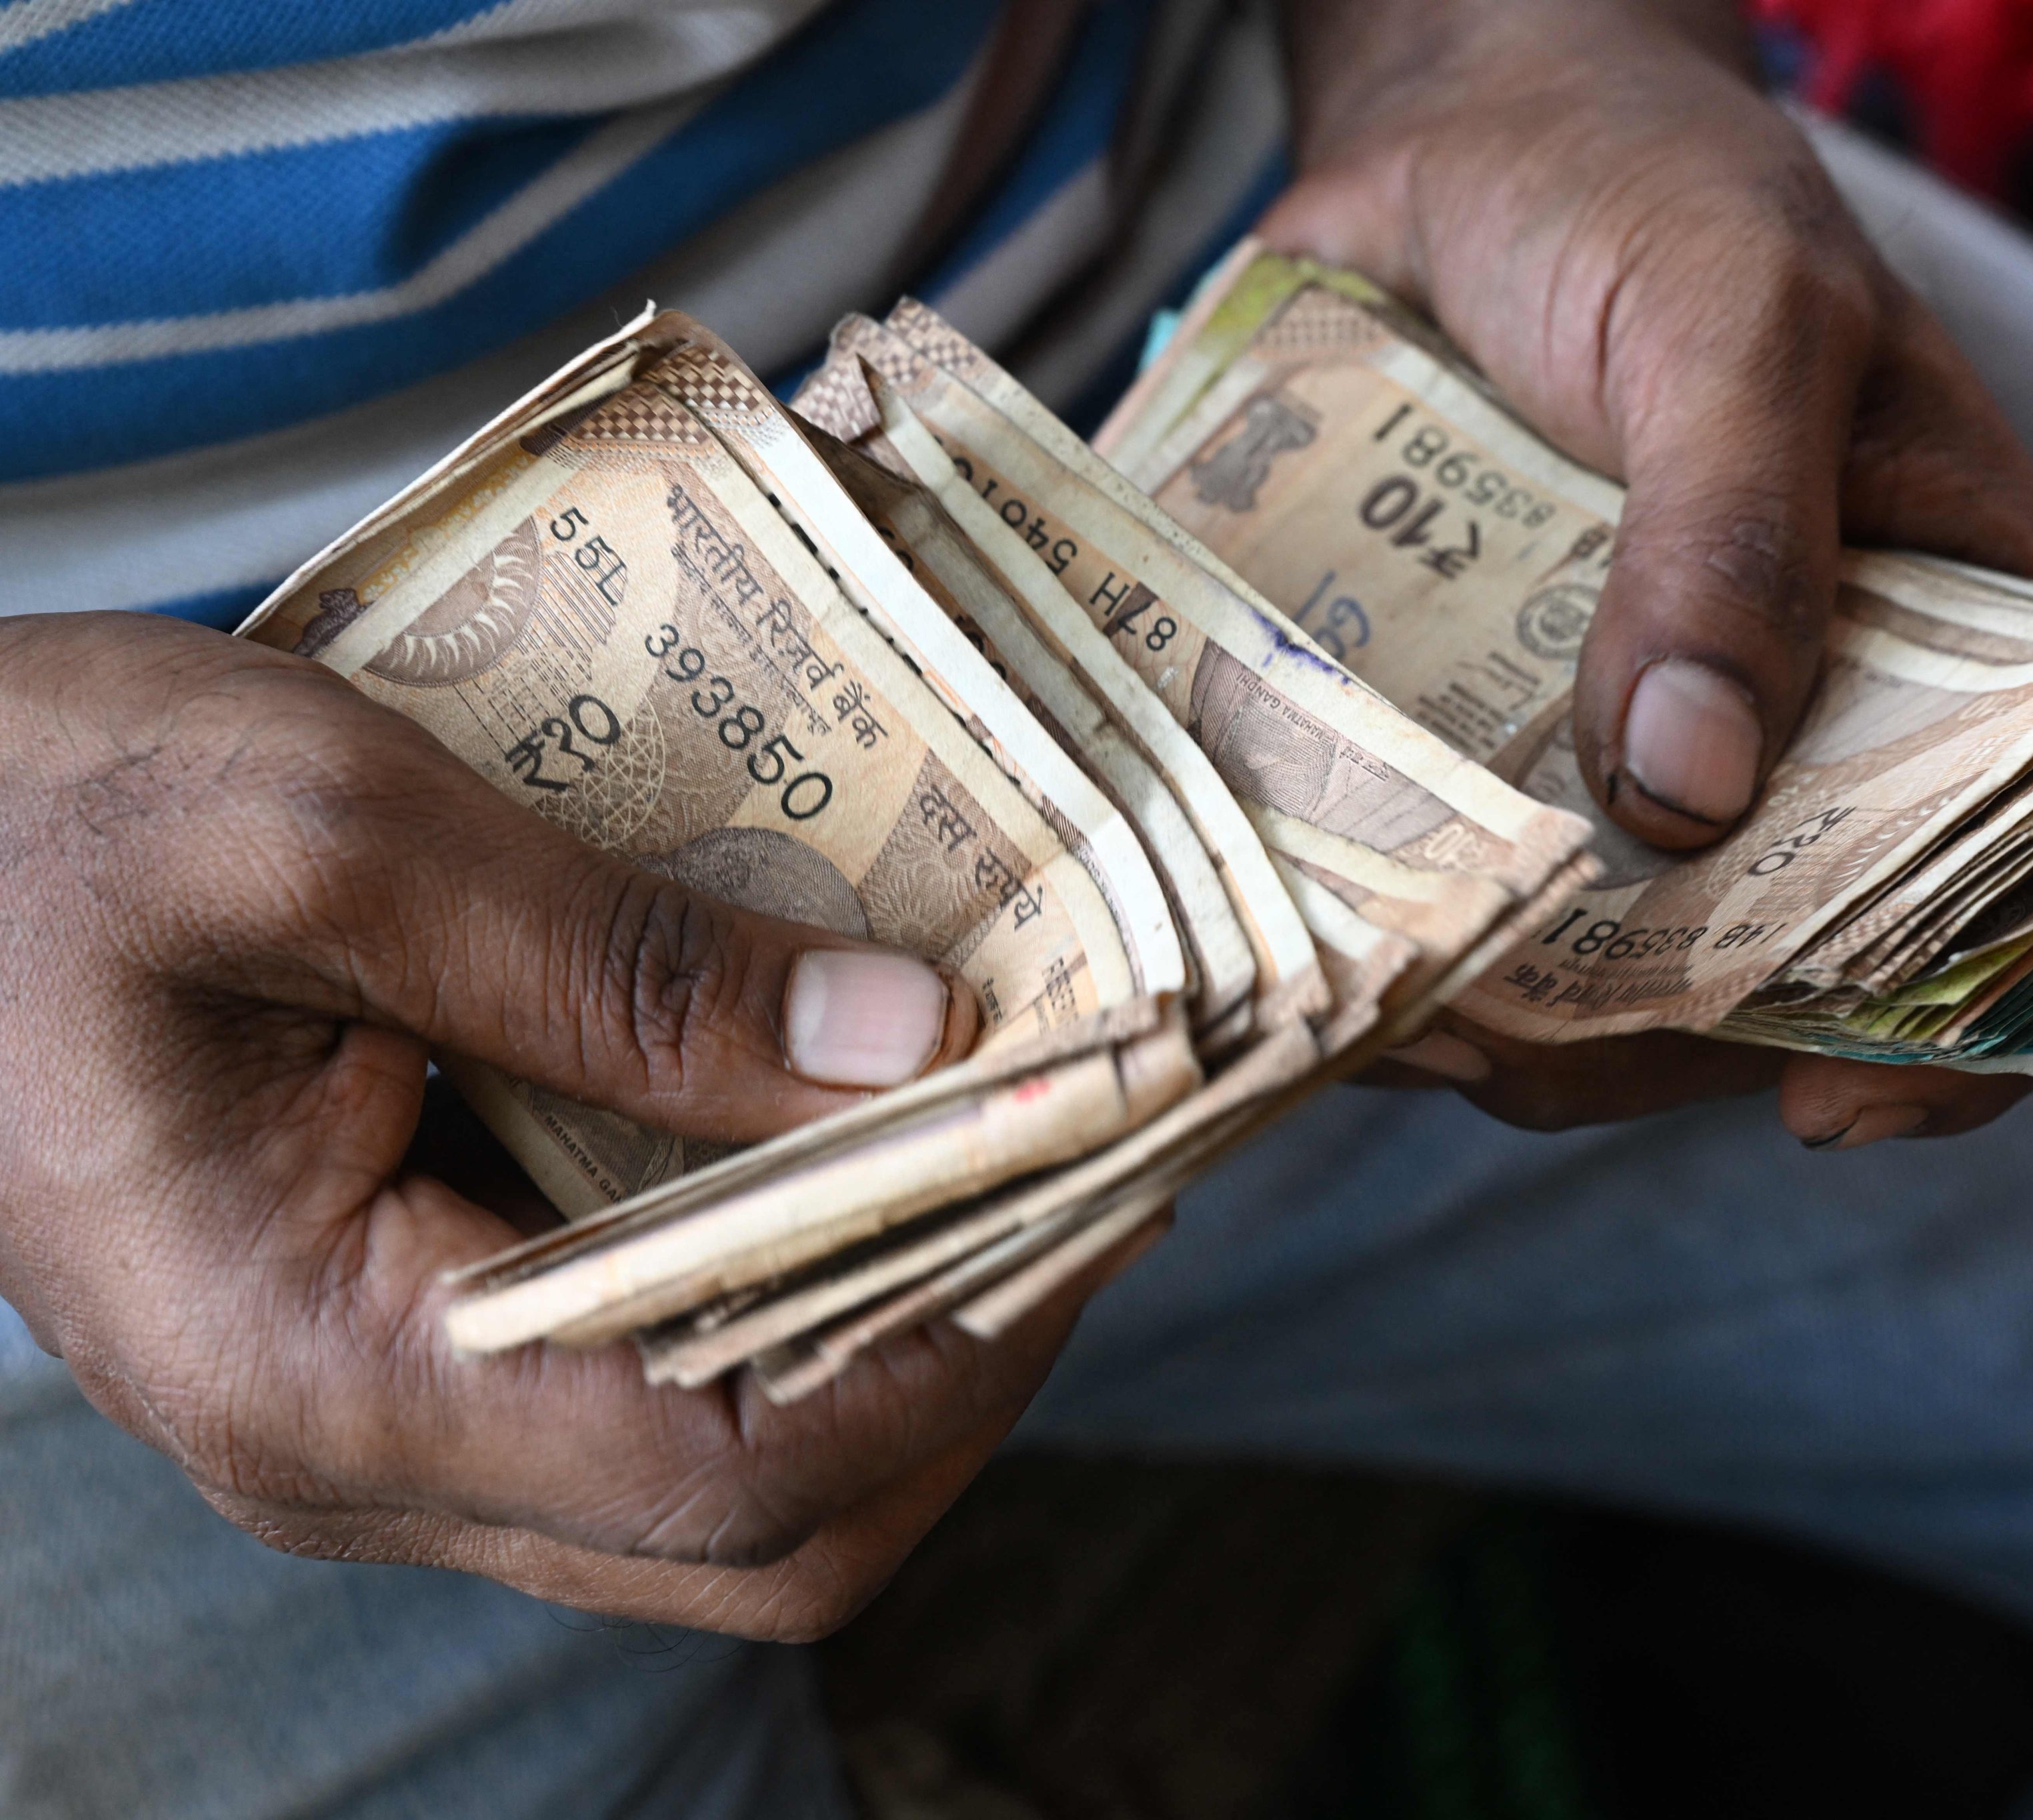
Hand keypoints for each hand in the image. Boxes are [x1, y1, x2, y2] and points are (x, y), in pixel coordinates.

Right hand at [0, 615, 1127, 1638]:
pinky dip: (778, 1271)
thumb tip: (910, 1050)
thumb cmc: (30, 815)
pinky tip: (849, 1122)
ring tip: (1002, 1139)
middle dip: (953, 1360)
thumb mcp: (331, 834)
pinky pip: (641, 1368)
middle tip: (1084, 1169)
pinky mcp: (397, 1323)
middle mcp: (351, 1445)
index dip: (952, 1350)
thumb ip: (624, 967)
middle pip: (755, 1525)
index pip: (731, 1470)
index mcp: (313, 1368)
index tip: (1095, 1188)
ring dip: (881, 1317)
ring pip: (713, 1465)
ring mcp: (376, 1405)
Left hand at [1273, 0, 2032, 1143]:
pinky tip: (1329, 946)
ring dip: (1512, 1012)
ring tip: (1395, 1007)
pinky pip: (1477, 875)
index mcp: (1964, 636)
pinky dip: (1412, 929)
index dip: (1966, 1025)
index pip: (2025, 875)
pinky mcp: (1507, 736)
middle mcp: (1815, 726)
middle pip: (1789, 958)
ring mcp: (1655, 745)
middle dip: (1660, 1039)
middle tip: (1505, 1046)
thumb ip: (1731, 532)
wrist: (1472, 132)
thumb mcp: (1735, 320)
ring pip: (1615, 953)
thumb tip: (1687, 789)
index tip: (1827, 1100)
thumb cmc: (1655, 189)